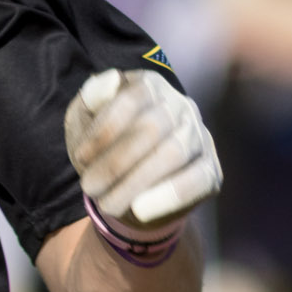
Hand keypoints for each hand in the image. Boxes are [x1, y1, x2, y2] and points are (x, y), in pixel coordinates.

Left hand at [63, 69, 221, 231]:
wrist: (128, 187)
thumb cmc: (104, 147)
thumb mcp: (85, 121)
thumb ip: (91, 99)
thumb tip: (110, 80)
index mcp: (150, 86)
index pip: (130, 100)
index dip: (103, 131)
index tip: (80, 158)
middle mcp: (181, 105)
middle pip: (152, 128)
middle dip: (115, 162)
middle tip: (89, 188)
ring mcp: (199, 137)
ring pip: (174, 153)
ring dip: (135, 182)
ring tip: (107, 205)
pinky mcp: (211, 171)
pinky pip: (198, 180)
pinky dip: (170, 196)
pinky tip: (140, 210)